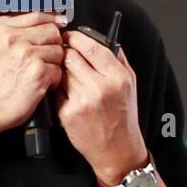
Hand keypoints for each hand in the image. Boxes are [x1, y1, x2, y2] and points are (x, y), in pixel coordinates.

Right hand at [0, 11, 66, 133]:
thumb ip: (5, 30)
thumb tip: (33, 19)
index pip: (36, 13)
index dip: (51, 19)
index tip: (58, 22)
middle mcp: (12, 37)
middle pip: (51, 30)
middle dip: (53, 43)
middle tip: (46, 56)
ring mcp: (25, 53)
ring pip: (58, 49)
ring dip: (54, 62)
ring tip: (40, 72)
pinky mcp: (37, 71)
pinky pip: (58, 69)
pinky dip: (54, 79)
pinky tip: (42, 83)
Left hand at [53, 31, 148, 186]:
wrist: (117, 150)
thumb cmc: (123, 117)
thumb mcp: (130, 84)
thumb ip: (117, 59)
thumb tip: (102, 38)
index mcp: (117, 77)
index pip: (91, 47)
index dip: (76, 38)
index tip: (70, 37)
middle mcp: (101, 88)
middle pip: (71, 56)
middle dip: (66, 53)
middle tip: (66, 55)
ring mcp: (82, 101)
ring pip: (61, 72)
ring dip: (62, 71)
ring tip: (72, 80)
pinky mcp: (68, 113)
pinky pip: (56, 90)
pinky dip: (59, 90)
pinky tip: (70, 96)